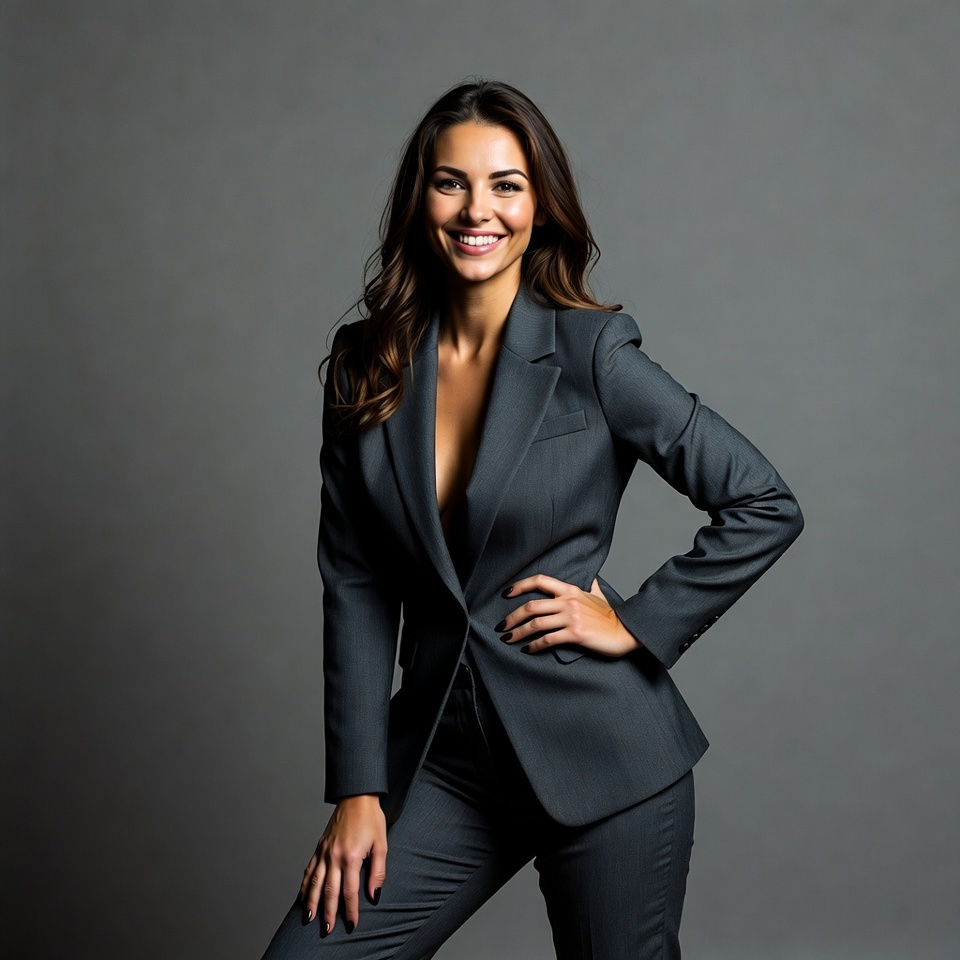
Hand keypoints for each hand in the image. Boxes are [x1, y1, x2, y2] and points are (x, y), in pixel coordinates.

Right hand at [300, 793, 386, 934]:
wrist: (357, 796)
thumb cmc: (371, 818)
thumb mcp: (381, 845)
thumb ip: (378, 872)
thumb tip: (374, 895)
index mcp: (351, 857)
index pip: (350, 892)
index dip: (350, 911)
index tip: (351, 924)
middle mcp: (334, 856)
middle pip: (329, 892)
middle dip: (328, 913)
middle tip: (327, 930)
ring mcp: (324, 851)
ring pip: (314, 883)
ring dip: (312, 903)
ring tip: (310, 919)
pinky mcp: (319, 846)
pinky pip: (309, 869)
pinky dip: (305, 885)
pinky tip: (303, 896)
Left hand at [498, 574, 642, 656]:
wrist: (626, 631)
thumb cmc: (610, 615)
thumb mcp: (598, 594)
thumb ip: (589, 585)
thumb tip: (590, 576)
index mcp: (570, 590)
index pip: (539, 581)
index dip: (519, 586)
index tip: (505, 593)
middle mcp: (568, 601)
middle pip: (531, 606)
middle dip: (512, 617)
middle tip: (501, 626)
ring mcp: (572, 618)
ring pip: (536, 624)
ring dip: (518, 633)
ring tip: (508, 639)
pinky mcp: (575, 634)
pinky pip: (548, 640)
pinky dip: (534, 645)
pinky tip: (527, 650)